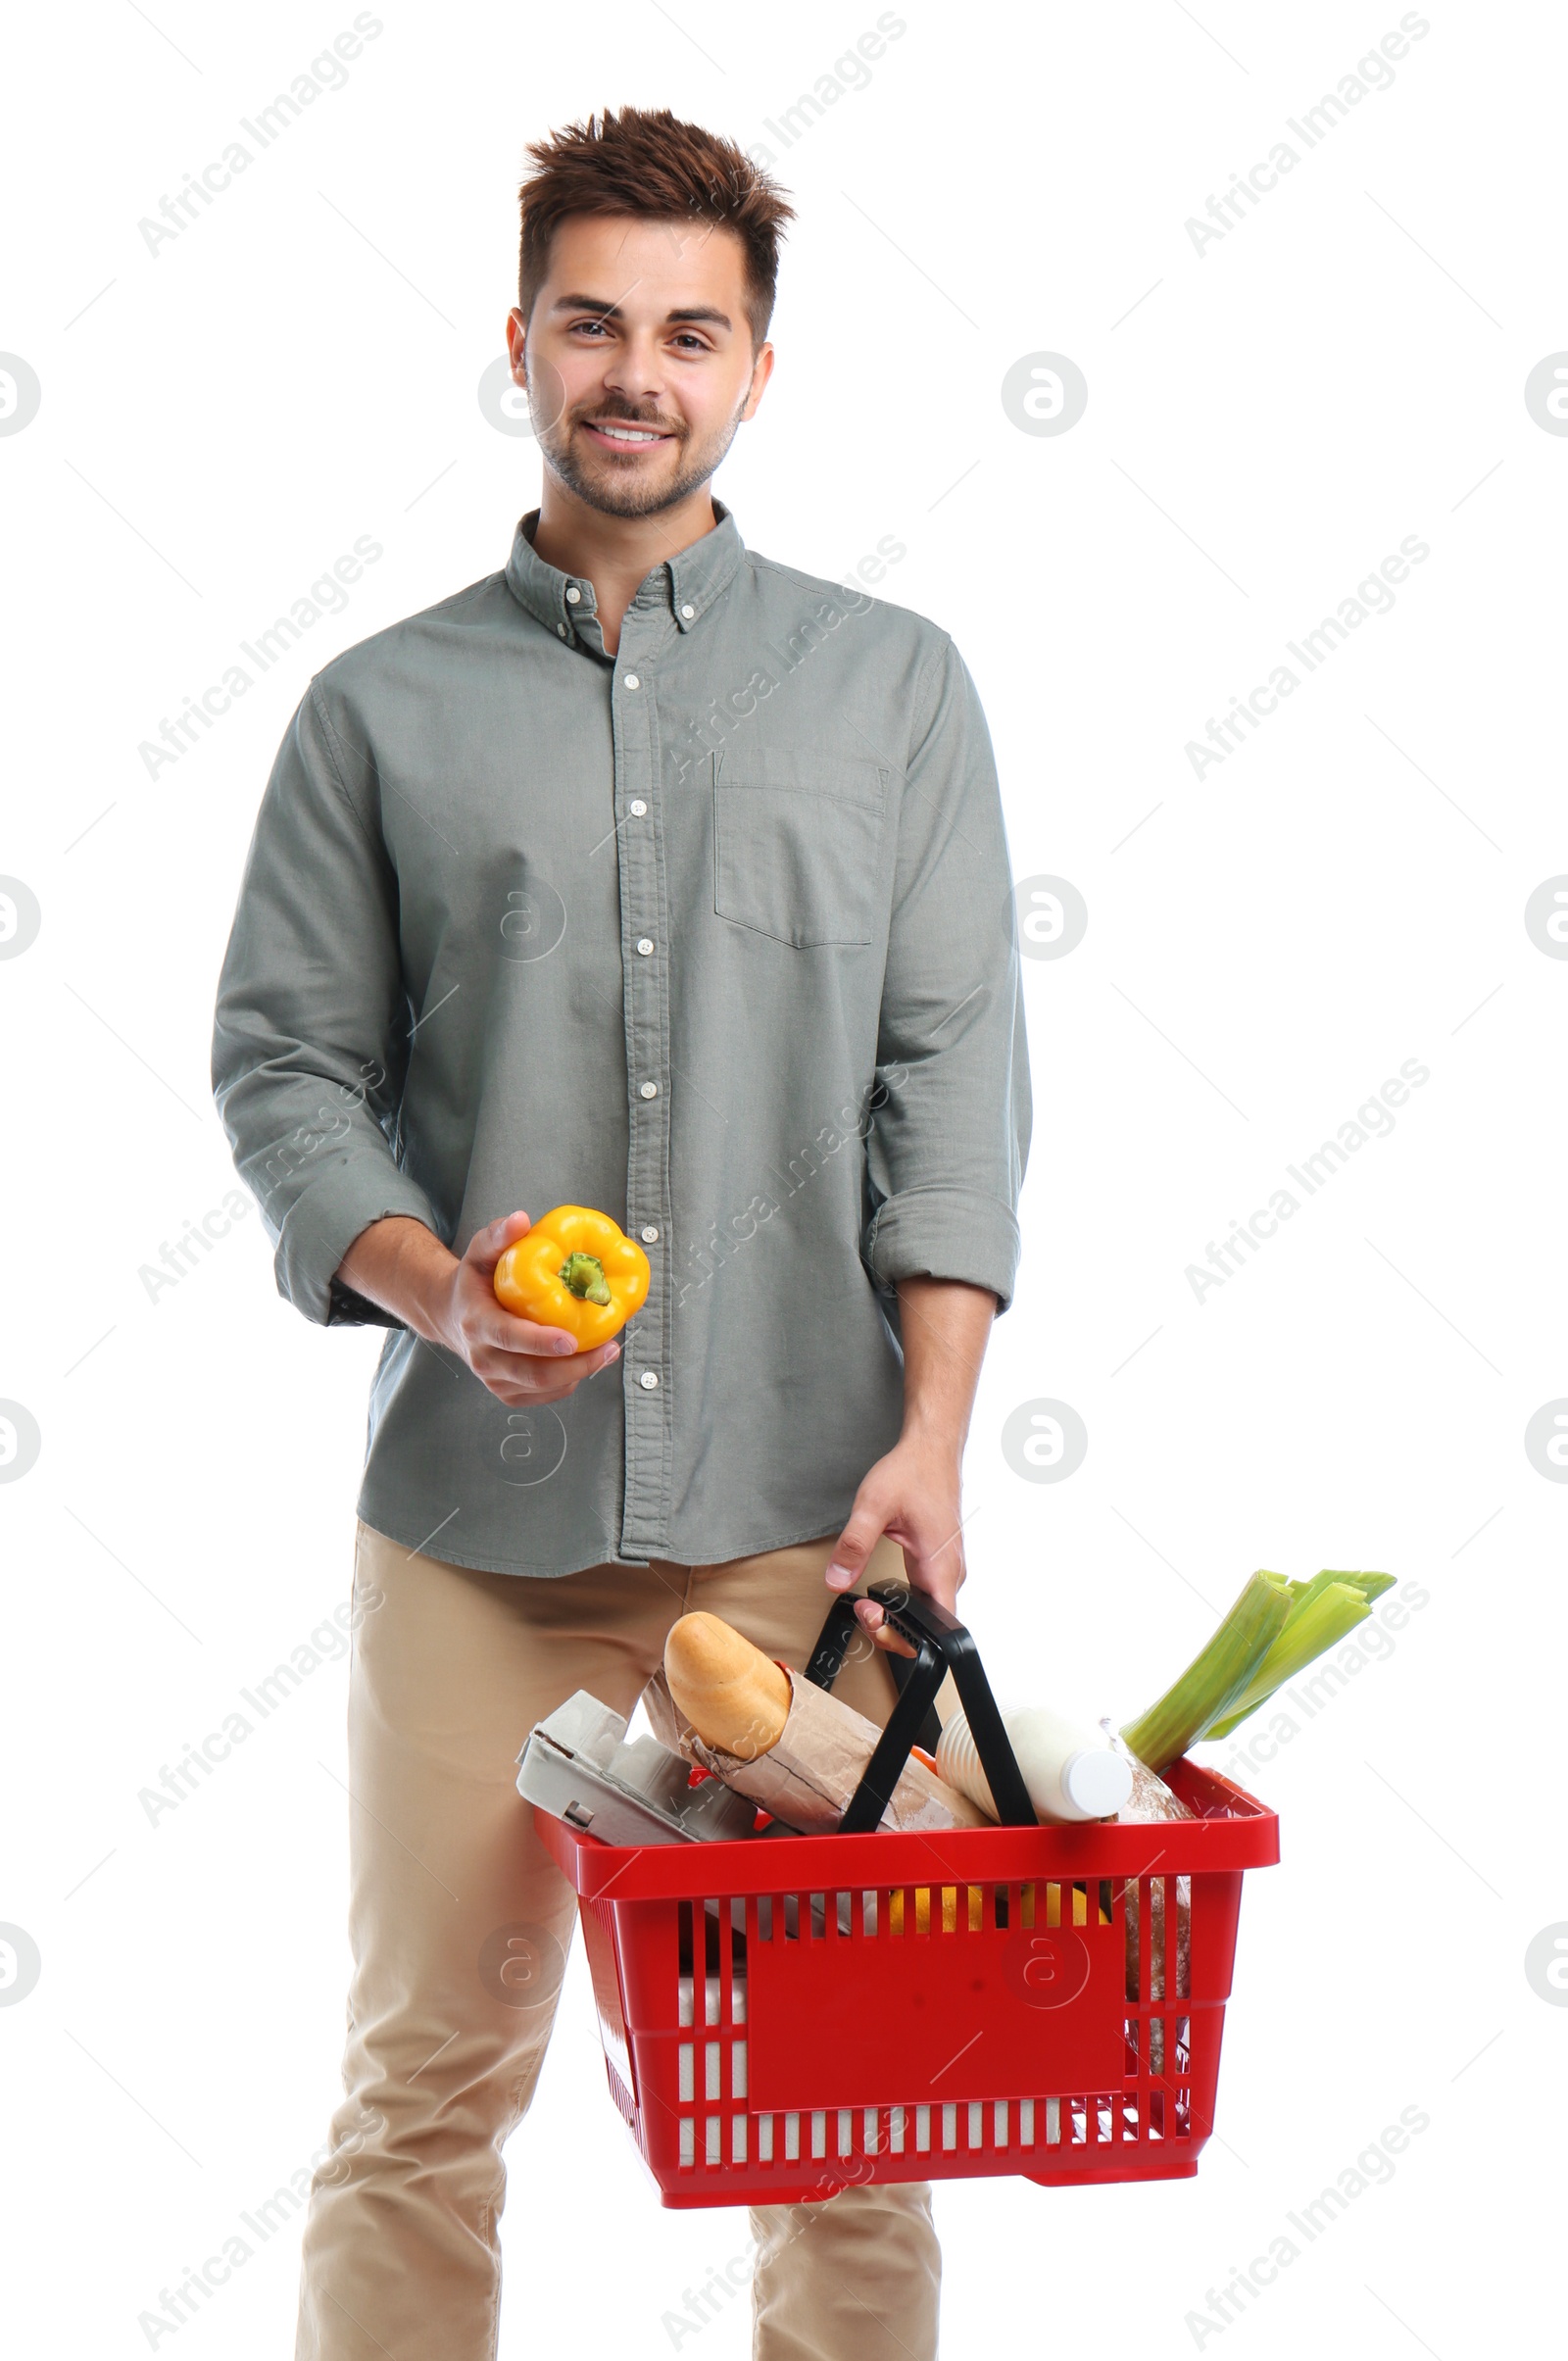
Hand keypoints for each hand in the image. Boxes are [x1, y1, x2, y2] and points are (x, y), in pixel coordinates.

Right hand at [337, 1211, 620, 1405]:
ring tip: (608, 1352)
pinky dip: (569, 1382)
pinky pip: (543, 1395)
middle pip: (532, 1373)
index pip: (509, 1337)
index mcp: (477, 1323)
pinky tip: (587, 1362)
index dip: (540, 1342)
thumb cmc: (473, 1282)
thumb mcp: (479, 1252)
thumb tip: (521, 1220)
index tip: (571, 1339)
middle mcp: (482, 1357)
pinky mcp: (505, 1391)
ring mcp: (493, 1379)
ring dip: (579, 1374)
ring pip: (542, 1388)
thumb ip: (497, 1235)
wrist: (450, 1316)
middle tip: (610, 1348)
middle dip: (575, 1366)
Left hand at [822, 1431, 966, 1657]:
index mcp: (941, 1565)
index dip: (902, 1636)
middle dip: (891, 1628)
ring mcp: (946, 1567)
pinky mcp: (938, 1561)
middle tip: (862, 1608)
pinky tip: (882, 1590)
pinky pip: (924, 1594)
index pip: (935, 1629)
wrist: (931, 1449)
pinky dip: (902, 1600)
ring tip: (867, 1601)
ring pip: (926, 1611)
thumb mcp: (873, 1506)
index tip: (872, 1614)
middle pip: (929, 1626)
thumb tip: (836, 1581)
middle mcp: (950, 1572)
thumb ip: (854, 1546)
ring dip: (896, 1615)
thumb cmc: (913, 1471)